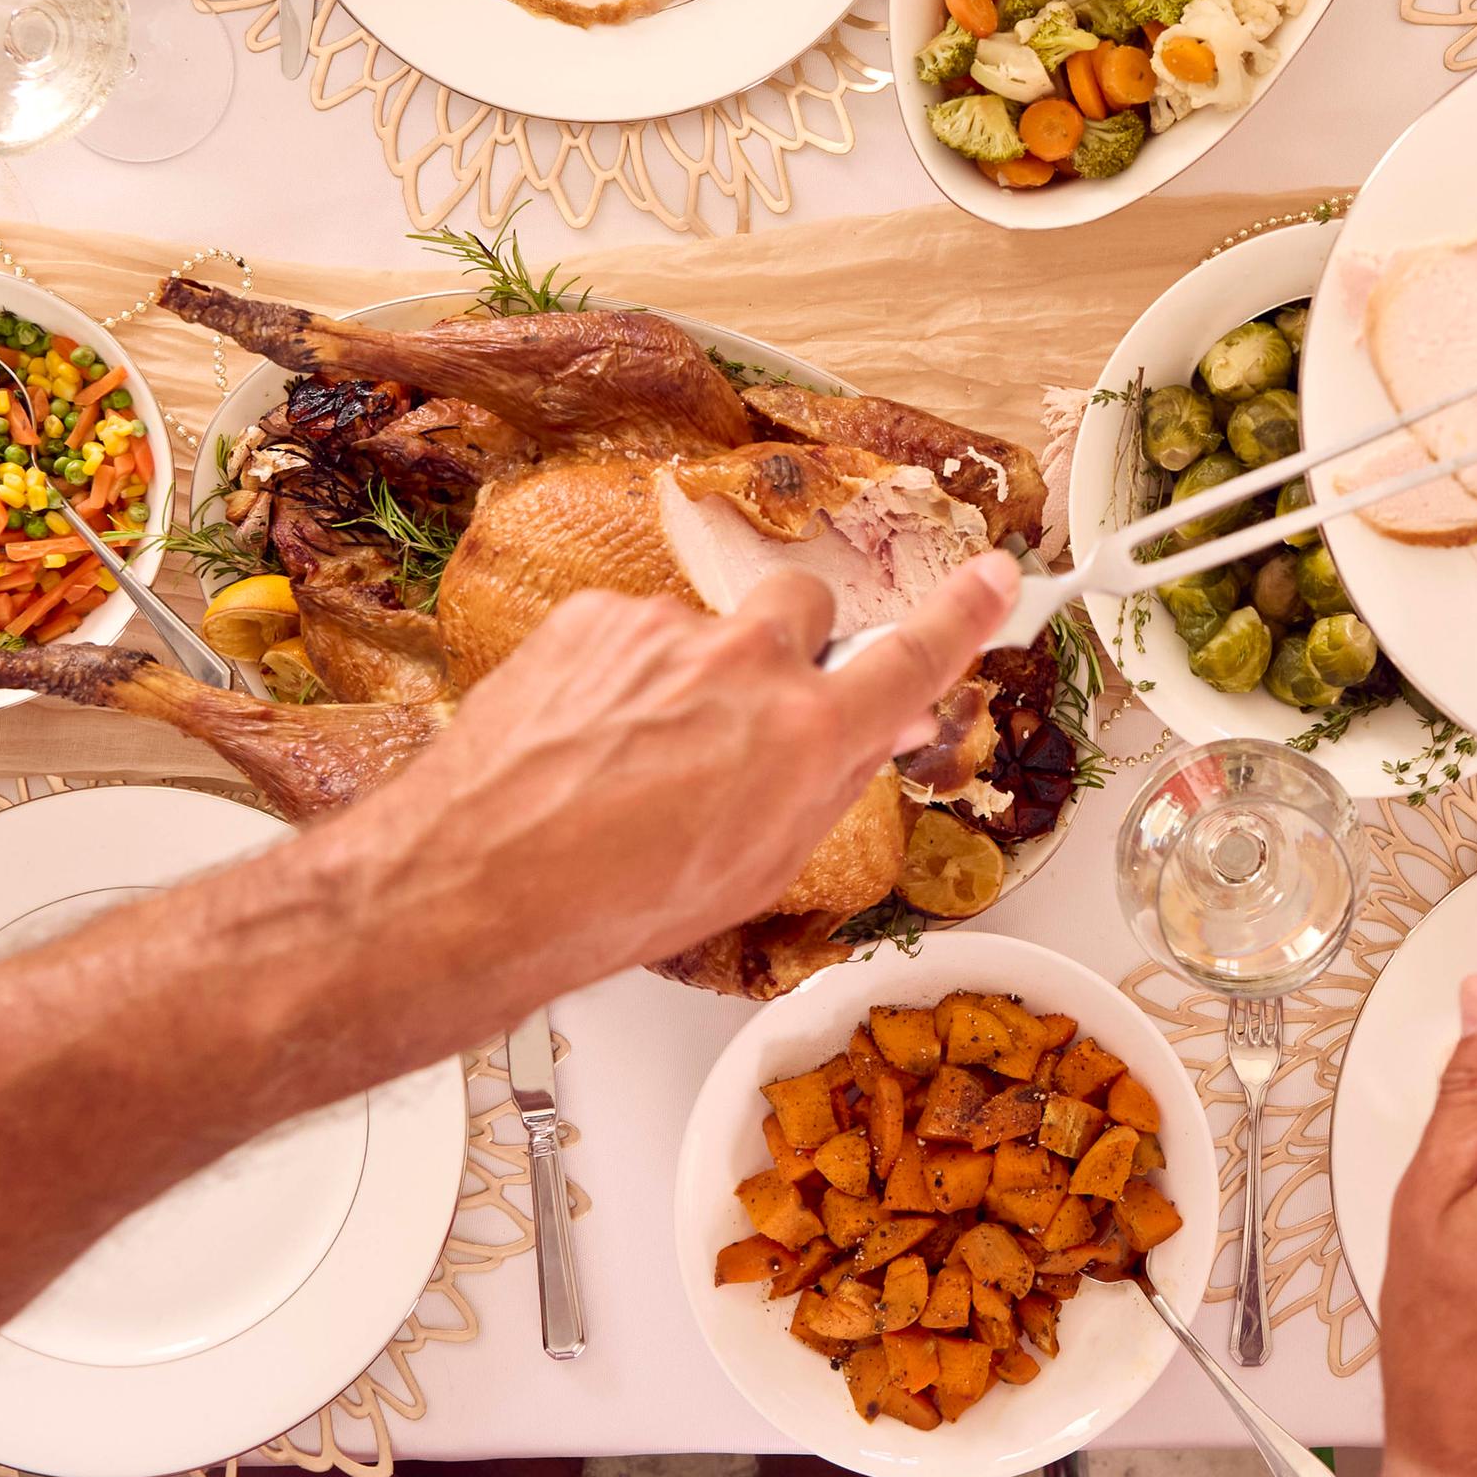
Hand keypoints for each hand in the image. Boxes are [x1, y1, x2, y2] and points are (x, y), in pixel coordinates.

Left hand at [375, 554, 1018, 976]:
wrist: (477, 882)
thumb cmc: (616, 900)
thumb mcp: (761, 866)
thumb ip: (831, 779)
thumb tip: (876, 725)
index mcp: (808, 738)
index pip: (914, 658)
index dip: (965, 615)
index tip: (999, 576)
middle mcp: (747, 666)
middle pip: (805, 609)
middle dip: (790, 647)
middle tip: (747, 713)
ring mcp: (667, 633)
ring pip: (708, 631)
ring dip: (690, 677)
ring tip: (632, 762)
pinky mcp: (595, 618)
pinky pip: (633, 633)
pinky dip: (621, 677)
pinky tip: (587, 743)